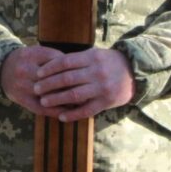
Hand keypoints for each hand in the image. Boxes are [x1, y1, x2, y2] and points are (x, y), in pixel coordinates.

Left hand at [2, 45, 134, 120]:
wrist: (134, 72)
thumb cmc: (109, 62)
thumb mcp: (95, 54)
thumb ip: (77, 59)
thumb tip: (52, 63)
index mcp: (91, 58)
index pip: (65, 62)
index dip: (49, 68)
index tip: (38, 73)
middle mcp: (96, 72)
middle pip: (67, 79)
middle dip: (49, 84)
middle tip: (36, 88)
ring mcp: (101, 88)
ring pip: (74, 95)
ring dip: (57, 99)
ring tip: (43, 101)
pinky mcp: (106, 102)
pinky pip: (87, 110)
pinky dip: (73, 114)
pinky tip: (61, 117)